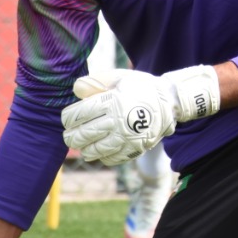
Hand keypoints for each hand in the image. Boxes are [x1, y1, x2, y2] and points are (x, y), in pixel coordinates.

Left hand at [62, 65, 219, 164]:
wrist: (170, 102)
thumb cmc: (141, 87)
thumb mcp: (120, 77)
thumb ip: (96, 82)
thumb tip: (76, 90)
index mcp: (112, 102)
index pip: (79, 115)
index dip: (68, 118)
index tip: (67, 118)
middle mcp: (118, 122)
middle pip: (83, 135)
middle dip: (71, 136)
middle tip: (69, 135)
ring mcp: (126, 138)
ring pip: (94, 150)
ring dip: (84, 148)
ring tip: (82, 145)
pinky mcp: (134, 149)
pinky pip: (110, 159)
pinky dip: (101, 156)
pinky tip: (99, 150)